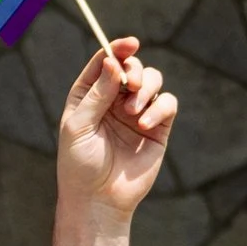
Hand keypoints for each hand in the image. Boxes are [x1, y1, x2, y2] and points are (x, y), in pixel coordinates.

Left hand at [57, 39, 175, 220]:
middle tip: (130, 85)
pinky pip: (168, 104)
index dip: (117, 49)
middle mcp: (114, 100)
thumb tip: (113, 62)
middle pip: (132, 67)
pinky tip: (144, 124)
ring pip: (153, 80)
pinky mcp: (156, 129)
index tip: (130, 44)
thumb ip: (96, 94)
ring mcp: (137, 113)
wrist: (98, 200)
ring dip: (146, 88)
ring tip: (133, 112)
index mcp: (90, 96)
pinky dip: (160, 108)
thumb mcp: (78, 126)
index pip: (105, 62)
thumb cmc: (79, 165)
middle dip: (134, 70)